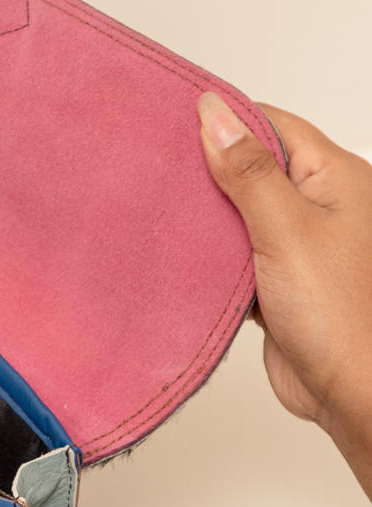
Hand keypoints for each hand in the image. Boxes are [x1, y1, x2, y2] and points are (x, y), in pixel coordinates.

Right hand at [198, 93, 371, 495]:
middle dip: (207, 169)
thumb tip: (214, 113)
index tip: (175, 121)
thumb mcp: (285, 229)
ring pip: (239, 213)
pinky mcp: (276, 281)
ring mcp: (297, 245)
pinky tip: (180, 253)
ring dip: (206, 216)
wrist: (350, 393)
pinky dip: (209, 255)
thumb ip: (248, 170)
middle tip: (156, 165)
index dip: (225, 119)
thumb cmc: (339, 314)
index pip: (272, 125)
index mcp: (335, 179)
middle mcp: (318, 207)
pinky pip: (235, 255)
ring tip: (159, 206)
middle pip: (253, 167)